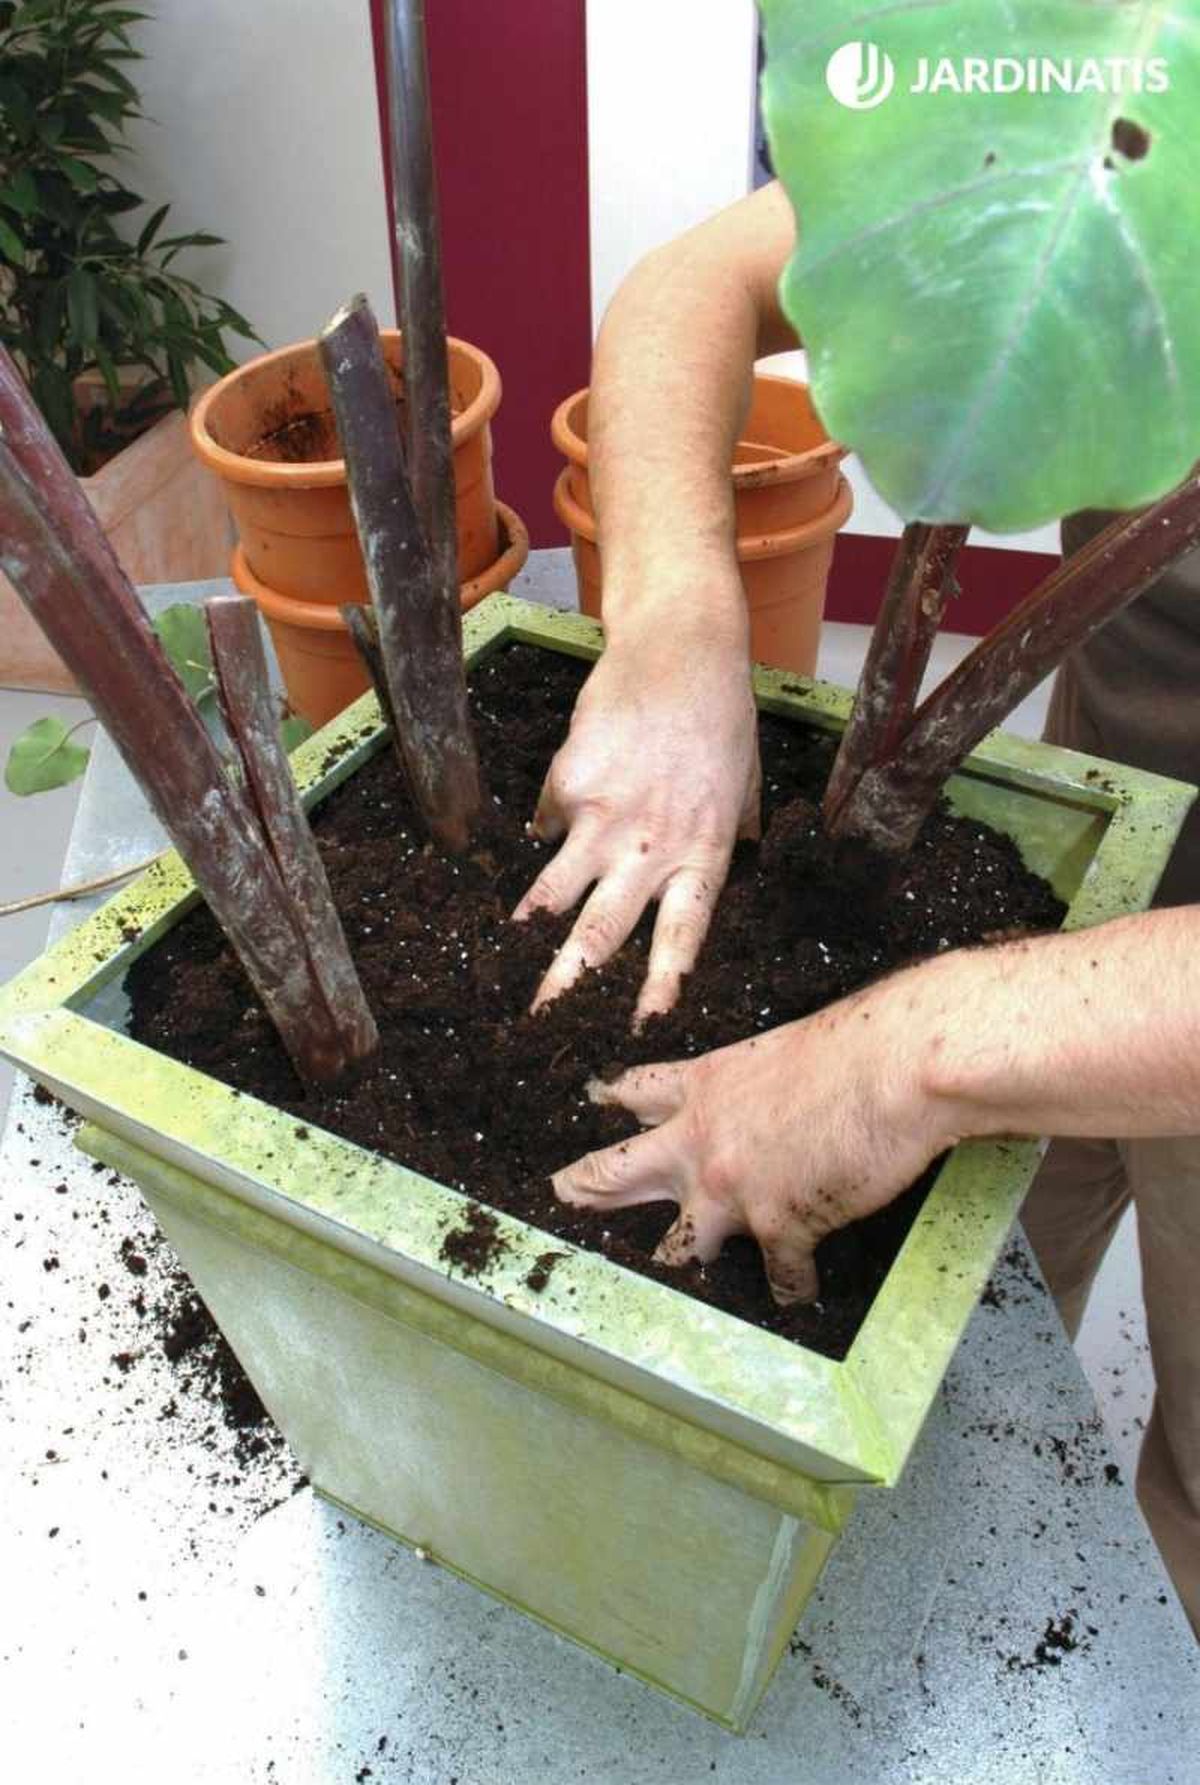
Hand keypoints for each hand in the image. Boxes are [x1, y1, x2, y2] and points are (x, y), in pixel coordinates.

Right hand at [513, 624, 759, 1020]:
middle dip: (570, 986)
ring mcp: (604, 817)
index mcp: (705, 855)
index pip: (680, 939)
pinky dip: (550, 826)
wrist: (679, 650)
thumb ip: (732, 838)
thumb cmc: (719, 720)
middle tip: (544, 1026)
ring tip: (507, 964)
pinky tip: (569, 803)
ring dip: (531, 932)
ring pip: (556, 892)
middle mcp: (652, 846)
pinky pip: (548, 823)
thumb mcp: (744, 789)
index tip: (640, 1032)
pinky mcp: (567, 783)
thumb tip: (730, 870)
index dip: (658, 989)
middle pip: (603, 933)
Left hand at [550, 972, 957, 1302]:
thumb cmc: (856, 1042)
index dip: (607, 1101)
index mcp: (706, 1086)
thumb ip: (762, 1084)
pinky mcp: (781, 1228)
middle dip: (583, 1187)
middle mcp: (702, 1141)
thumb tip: (777, 1099)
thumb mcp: (784, 1049)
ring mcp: (734, 1191)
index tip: (585, 1103)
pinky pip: (778, 1277)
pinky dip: (792, 1288)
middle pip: (618, 1170)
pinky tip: (801, 1294)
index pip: (635, 1092)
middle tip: (561, 1196)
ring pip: (682, 1247)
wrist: (895, 1067)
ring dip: (686, 1262)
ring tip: (682, 1277)